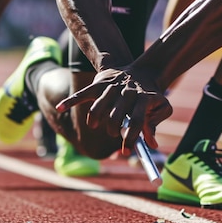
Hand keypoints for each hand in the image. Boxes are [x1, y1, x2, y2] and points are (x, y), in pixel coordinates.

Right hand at [56, 67, 171, 150]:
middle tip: (114, 134)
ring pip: (98, 107)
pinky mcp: (99, 83)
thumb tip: (151, 145)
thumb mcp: (162, 108)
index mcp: (144, 98)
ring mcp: (112, 86)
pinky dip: (70, 100)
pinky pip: (83, 93)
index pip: (138, 122)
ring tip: (96, 126)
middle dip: (113, 130)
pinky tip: (59, 108)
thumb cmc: (151, 95)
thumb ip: (155, 125)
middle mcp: (127, 92)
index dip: (131, 138)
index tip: (126, 151)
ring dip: (95, 120)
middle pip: (115, 116)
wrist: (142, 71)